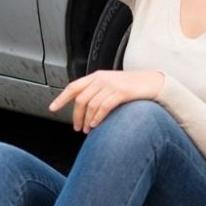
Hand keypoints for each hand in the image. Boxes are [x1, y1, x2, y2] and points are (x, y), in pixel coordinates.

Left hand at [48, 70, 164, 132]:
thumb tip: (83, 107)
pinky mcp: (122, 92)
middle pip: (81, 99)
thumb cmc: (132, 86)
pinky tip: (96, 125)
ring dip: (87, 120)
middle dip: (76, 116)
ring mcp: (112, 85)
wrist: (153, 82)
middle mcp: (102, 79)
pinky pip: (104, 107)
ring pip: (91, 105)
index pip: (74, 87)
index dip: (61, 98)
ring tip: (88, 130)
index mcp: (97, 76)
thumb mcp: (112, 84)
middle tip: (77, 128)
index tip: (52, 108)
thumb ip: (97, 91)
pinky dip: (97, 118)